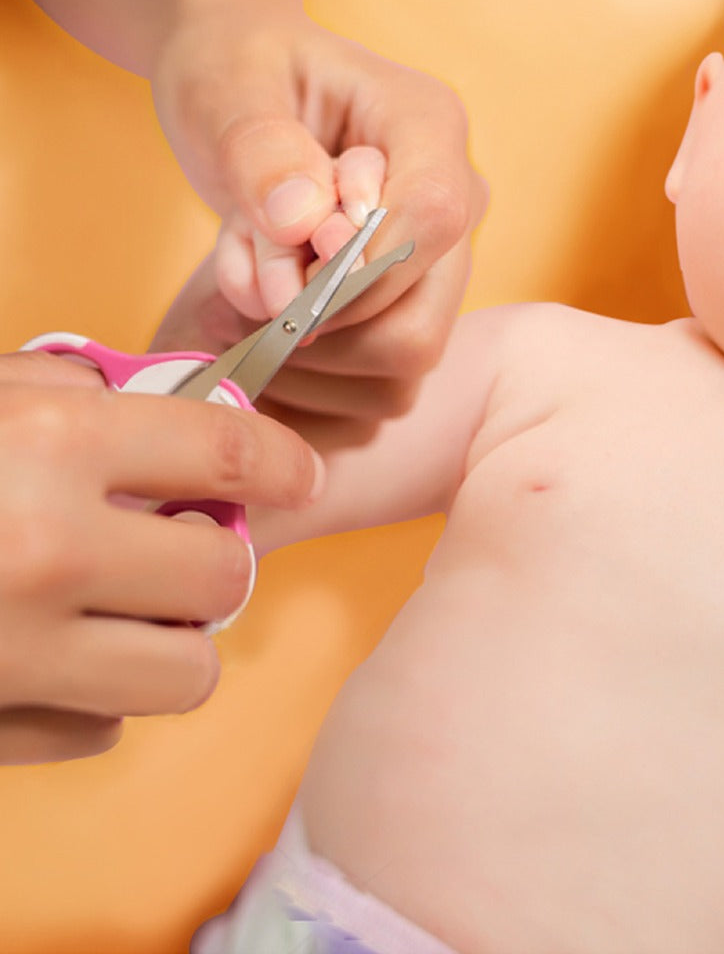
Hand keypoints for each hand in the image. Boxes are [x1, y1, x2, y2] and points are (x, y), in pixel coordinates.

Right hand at [0, 350, 321, 762]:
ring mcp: (20, 653)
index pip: (231, 454)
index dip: (284, 464)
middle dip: (213, 557)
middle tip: (173, 546)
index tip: (300, 476)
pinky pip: (99, 729)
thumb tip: (148, 398)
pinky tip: (49, 660)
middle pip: (224, 574)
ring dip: (170, 641)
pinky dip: (91, 698)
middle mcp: (54, 550)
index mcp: (56, 446)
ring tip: (118, 611)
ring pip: (187, 671)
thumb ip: (67, 389)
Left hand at [151, 3, 486, 417]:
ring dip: (299, 345)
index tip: (282, 261)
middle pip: (422, 322)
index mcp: (428, 125)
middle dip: (317, 321)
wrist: (243, 89)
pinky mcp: (410, 309)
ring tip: (247, 278)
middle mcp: (456, 202)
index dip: (355, 265)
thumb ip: (260, 149)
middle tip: (248, 276)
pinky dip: (301, 366)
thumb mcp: (225, 85)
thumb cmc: (237, 70)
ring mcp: (439, 266)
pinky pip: (369, 382)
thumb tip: (304, 225)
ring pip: (397, 365)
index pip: (434, 215)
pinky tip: (263, 308)